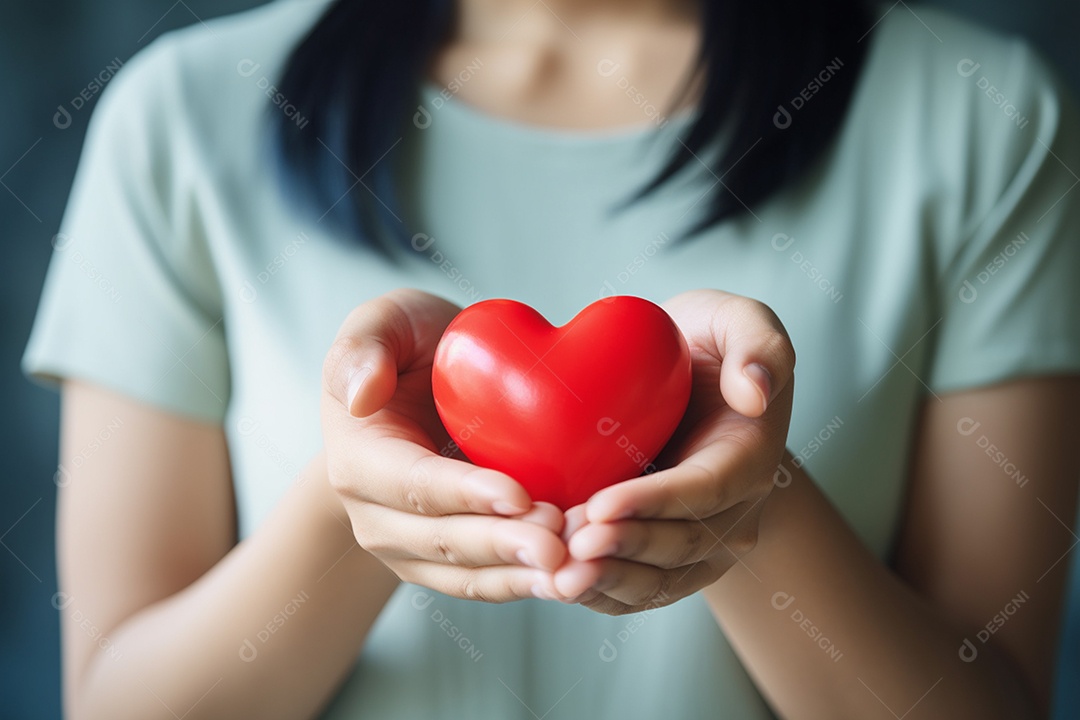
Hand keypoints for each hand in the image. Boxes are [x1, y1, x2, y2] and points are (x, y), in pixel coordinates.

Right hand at [321, 289, 566, 601]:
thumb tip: (362, 395)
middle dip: (503, 546)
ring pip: (467, 575)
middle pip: (443, 541)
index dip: (464, 494)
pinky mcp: (447, 564)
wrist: (419, 394)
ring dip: (521, 576)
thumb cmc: (410, 349)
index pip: (413, 484)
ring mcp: (410, 548)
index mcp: (359, 460)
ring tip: (575, 570)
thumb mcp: (385, 321)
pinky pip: (487, 583)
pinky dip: (529, 583)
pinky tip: (574, 580)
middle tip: (560, 545)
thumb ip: (366, 344)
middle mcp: (376, 517)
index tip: (518, 495)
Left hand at [553, 290, 795, 614]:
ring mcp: (700, 543)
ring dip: (609, 582)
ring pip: (659, 580)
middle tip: (570, 544)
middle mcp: (732, 512)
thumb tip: (755, 392)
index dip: (655, 502)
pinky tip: (556, 584)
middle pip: (682, 544)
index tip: (601, 504)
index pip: (705, 490)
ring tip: (559, 577)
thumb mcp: (736, 320)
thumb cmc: (704, 344)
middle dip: (625, 548)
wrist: (685, 380)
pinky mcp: (664, 559)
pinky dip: (599, 593)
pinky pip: (636, 589)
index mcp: (747, 457)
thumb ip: (757, 343)